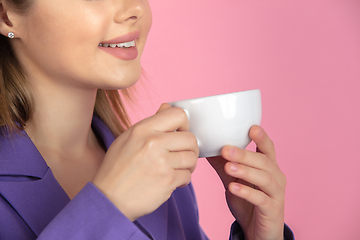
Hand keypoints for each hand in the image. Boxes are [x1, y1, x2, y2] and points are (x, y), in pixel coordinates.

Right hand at [92, 104, 198, 220]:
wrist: (109, 200)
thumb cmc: (116, 169)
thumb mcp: (127, 138)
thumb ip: (150, 123)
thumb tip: (167, 107)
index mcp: (143, 129)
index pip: (178, 114)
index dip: (184, 124)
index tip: (180, 133)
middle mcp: (153, 142)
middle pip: (190, 138)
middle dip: (189, 148)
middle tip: (181, 155)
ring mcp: (161, 162)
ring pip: (192, 157)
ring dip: (188, 164)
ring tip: (176, 168)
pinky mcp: (167, 181)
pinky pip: (188, 175)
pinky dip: (182, 179)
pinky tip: (170, 180)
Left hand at [207, 126, 285, 239]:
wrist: (258, 232)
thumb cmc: (248, 202)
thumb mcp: (234, 180)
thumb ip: (224, 165)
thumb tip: (208, 148)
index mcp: (269, 168)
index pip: (268, 149)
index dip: (262, 137)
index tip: (251, 127)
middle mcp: (276, 178)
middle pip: (264, 162)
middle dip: (245, 154)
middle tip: (226, 149)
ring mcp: (276, 194)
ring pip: (264, 178)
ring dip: (246, 171)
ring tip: (229, 167)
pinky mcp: (272, 210)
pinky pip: (261, 199)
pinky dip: (247, 192)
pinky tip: (233, 188)